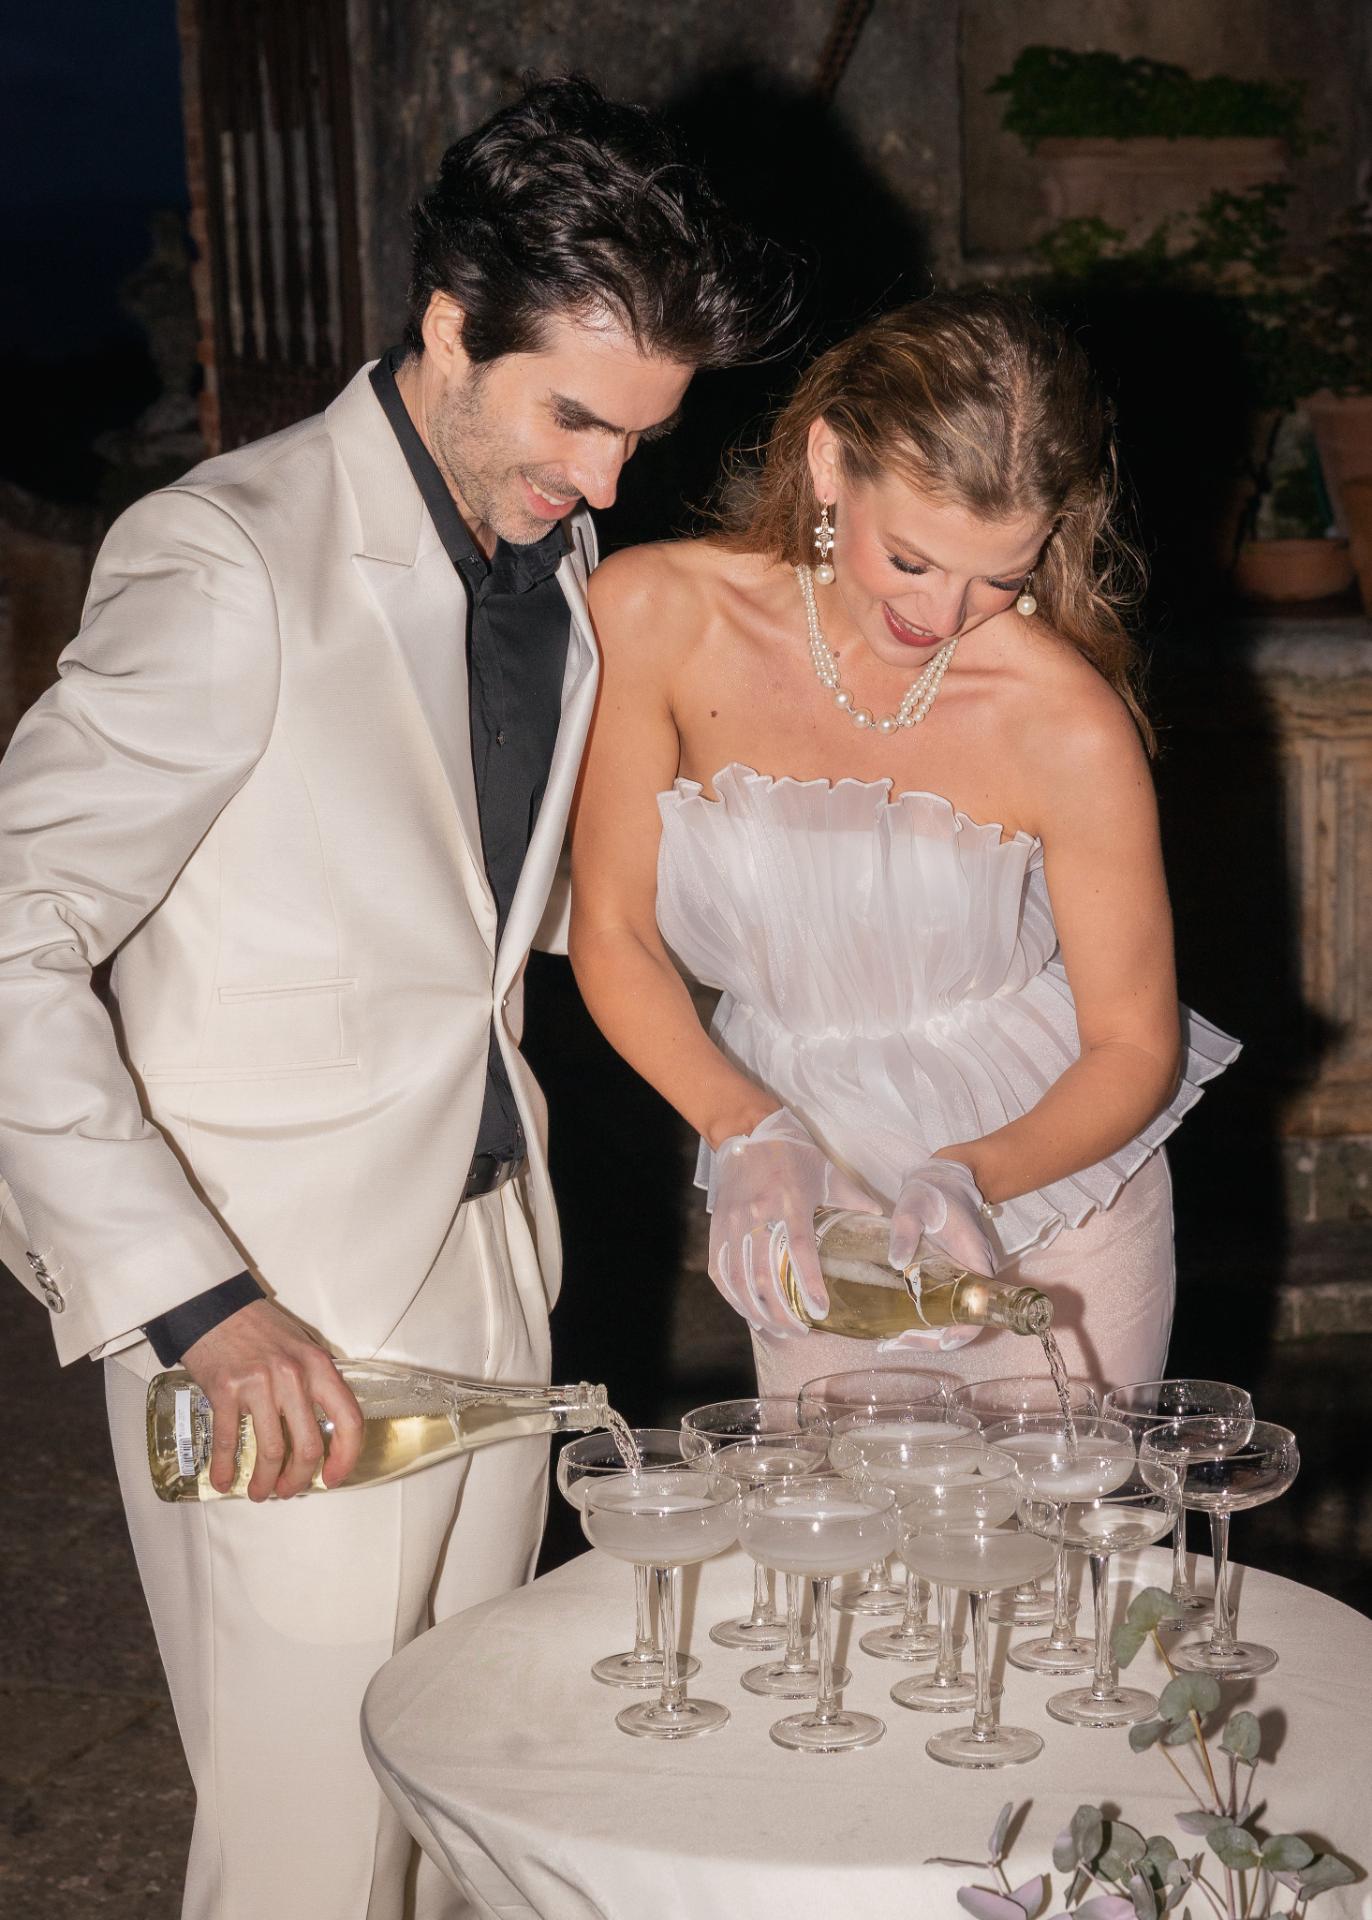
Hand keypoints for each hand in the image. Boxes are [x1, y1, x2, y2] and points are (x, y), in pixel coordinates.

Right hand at [182, 1300, 363, 1500]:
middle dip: (299, 1478)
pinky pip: (229, 1441)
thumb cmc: (259, 1328)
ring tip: (260, 1492)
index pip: (348, 1420)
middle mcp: (294, 1378)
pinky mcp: (226, 1391)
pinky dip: (226, 1467)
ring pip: (272, 1450)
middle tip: (289, 1490)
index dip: (346, 1456)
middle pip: (309, 1446)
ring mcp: (260, 1385)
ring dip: (265, 1481)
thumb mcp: (302, 1347)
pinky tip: (224, 1481)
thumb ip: (314, 1382)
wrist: (215, 1307)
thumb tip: (320, 1426)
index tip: (333, 1477)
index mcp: (319, 1367)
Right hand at [709, 1107, 874, 1335]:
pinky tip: (746, 1310)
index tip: (819, 1312)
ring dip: (756, 1310)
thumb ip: (856, 1200)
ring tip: (775, 1329)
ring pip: (739, 1278)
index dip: (809, 1284)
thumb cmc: (795, 1154)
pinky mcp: (718, 1226)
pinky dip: (731, 1295)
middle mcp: (758, 1215)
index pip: (799, 1251)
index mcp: (791, 1203)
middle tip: (798, 1332)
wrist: (748, 1132)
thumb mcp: (829, 1173)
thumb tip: (886, 1223)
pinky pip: (719, 1268)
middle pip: (765, 1275)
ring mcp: (733, 1222)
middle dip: (780, 1311)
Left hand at [876, 1156, 999, 1354]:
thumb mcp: (913, 1206)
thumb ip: (905, 1230)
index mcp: (975, 1259)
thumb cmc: (930, 1192)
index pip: (980, 1306)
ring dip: (928, 1333)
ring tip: (894, 1340)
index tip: (938, 1339)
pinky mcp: (953, 1275)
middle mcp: (976, 1273)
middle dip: (935, 1339)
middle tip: (898, 1342)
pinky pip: (945, 1304)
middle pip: (965, 1320)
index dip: (963, 1329)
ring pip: (955, 1316)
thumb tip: (897, 1261)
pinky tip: (899, 1323)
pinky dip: (926, 1319)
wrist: (942, 1179)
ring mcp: (965, 1276)